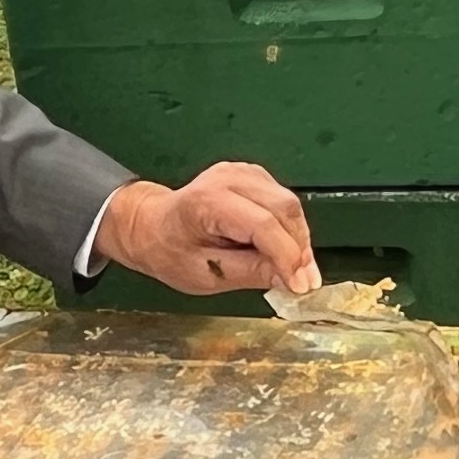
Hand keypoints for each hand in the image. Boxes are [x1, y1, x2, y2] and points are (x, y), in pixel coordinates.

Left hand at [95, 165, 319, 297]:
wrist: (152, 226)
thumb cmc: (170, 251)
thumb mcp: (205, 274)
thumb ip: (250, 273)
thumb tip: (291, 279)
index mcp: (207, 202)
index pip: (262, 225)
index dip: (287, 257)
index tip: (301, 286)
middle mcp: (227, 178)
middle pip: (283, 209)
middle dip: (299, 249)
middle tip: (305, 282)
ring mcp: (242, 173)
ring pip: (288, 204)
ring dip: (299, 239)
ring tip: (298, 272)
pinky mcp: (252, 176)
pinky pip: (282, 201)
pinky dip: (290, 227)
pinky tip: (285, 250)